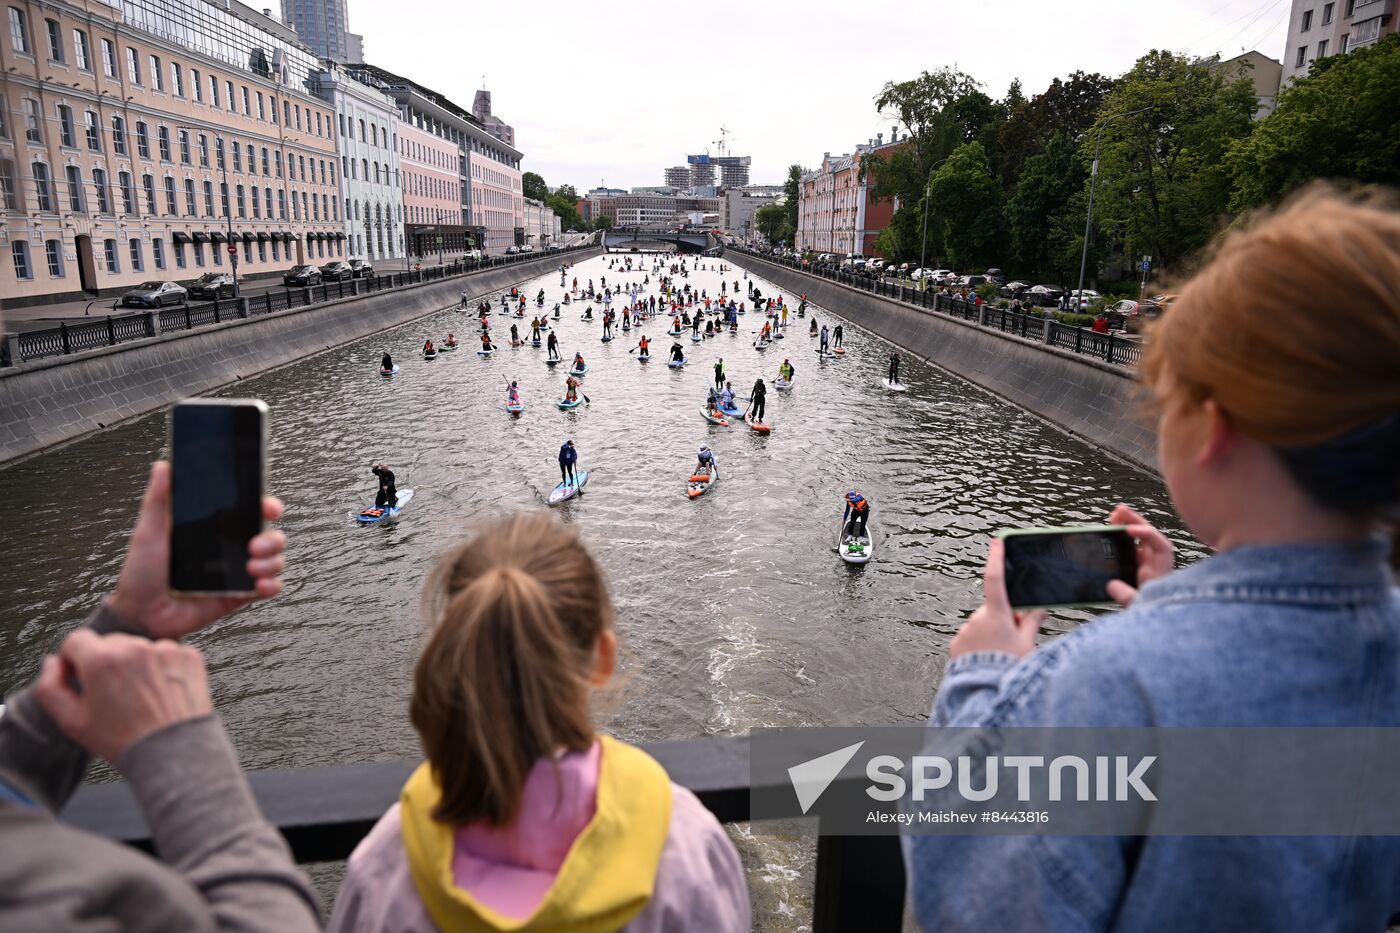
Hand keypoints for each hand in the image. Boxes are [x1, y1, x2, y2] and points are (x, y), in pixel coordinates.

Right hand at [35, 631, 212, 763]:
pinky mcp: (189, 655)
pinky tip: (160, 692)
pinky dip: (161, 667)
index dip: (73, 659)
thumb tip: (53, 662)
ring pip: (138, 647)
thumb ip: (50, 688)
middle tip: (113, 694)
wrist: (173, 750)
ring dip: (134, 663)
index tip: (81, 677)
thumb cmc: (123, 739)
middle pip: (108, 642)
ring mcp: (165, 649)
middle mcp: (134, 647)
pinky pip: (165, 653)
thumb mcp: (72, 721)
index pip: (76, 640)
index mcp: (102, 660)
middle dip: (105, 662)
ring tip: (139, 696)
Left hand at [105, 461, 286, 639]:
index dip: (266, 506)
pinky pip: (269, 588)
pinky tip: (259, 585)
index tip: (267, 507)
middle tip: (254, 544)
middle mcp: (230, 548)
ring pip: (275, 560)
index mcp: (213, 528)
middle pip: (270, 535)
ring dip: (272, 562)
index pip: (250, 511)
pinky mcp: (240, 596)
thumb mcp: (148, 533)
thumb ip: (157, 500)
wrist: (141, 615)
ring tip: (252, 567)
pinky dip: (271, 585)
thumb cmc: (141, 574)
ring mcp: (237, 573)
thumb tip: (162, 466)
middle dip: (272, 538)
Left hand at [950, 539, 1044, 659]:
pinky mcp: (955, 645)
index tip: (997, 541)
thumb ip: (1031, 623)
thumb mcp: (1027, 644)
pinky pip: (969, 640)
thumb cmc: (1010, 668)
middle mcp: (977, 619)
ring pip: (981, 627)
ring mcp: (964, 632)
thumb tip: (1037, 610)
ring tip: (999, 655)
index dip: (996, 558)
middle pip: (993, 611)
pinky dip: (978, 646)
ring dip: (990, 635)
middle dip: (1003, 620)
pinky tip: (986, 660)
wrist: (986, 692)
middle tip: (1014, 641)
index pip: (996, 579)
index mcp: (997, 615)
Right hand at [1105, 504, 1174, 606]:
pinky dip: (1123, 539)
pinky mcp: (1137, 569)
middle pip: (1149, 536)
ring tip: (1114, 515)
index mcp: (1161, 572)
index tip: (1129, 530)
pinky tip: (1111, 531)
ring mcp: (1147, 565)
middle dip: (1135, 521)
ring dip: (1128, 526)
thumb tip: (1112, 585)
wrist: (1158, 621)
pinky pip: (1131, 549)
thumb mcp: (1140, 606)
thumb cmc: (1153, 612)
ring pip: (1140, 540)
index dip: (1146, 534)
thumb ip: (1128, 597)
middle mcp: (1156, 565)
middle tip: (1119, 511)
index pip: (1160, 545)